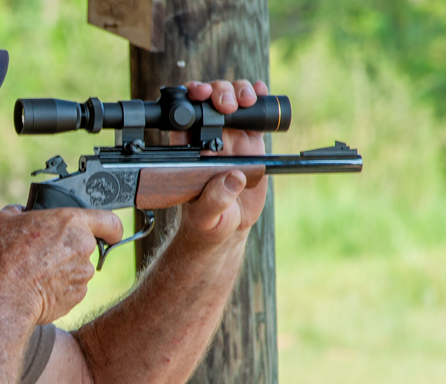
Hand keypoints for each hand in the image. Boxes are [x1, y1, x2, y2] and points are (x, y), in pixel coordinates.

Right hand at [0, 206, 122, 324]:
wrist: (6, 296)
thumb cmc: (5, 256)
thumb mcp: (3, 220)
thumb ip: (19, 212)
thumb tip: (20, 213)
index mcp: (72, 222)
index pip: (110, 221)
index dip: (111, 228)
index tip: (109, 234)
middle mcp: (84, 248)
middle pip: (85, 246)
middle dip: (69, 250)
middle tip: (45, 254)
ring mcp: (83, 274)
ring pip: (77, 269)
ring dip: (63, 269)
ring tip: (36, 273)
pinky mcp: (77, 296)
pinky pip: (71, 288)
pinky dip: (59, 288)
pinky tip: (39, 288)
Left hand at [168, 80, 269, 245]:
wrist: (229, 228)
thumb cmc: (209, 221)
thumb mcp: (208, 215)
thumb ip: (216, 198)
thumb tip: (233, 177)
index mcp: (188, 150)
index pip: (183, 116)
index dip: (190, 99)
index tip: (200, 95)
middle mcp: (207, 138)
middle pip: (209, 100)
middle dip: (217, 92)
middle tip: (228, 105)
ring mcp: (230, 138)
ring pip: (232, 101)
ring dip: (239, 91)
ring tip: (247, 101)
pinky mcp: (251, 142)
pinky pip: (255, 115)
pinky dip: (260, 98)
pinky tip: (262, 94)